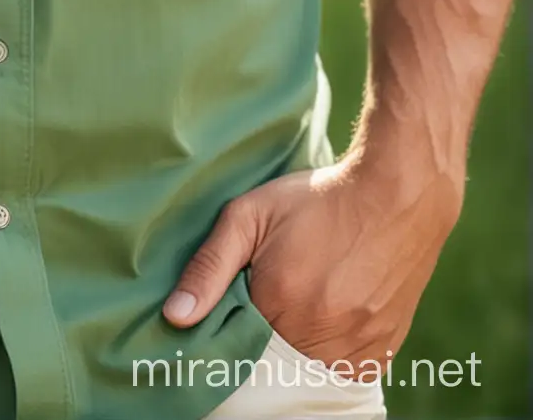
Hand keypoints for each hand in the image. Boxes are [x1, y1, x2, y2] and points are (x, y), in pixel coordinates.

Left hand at [161, 151, 460, 373]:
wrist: (397, 194)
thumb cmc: (318, 200)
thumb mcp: (251, 214)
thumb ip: (209, 266)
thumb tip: (175, 316)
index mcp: (280, 300)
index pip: (236, 348)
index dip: (230, 335)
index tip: (231, 320)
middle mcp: (319, 333)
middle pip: (273, 368)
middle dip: (261, 349)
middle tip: (266, 312)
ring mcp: (355, 347)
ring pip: (309, 377)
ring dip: (296, 356)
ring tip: (295, 317)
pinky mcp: (381, 352)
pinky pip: (344, 377)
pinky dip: (329, 362)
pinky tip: (323, 329)